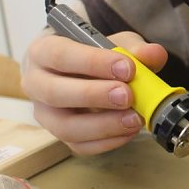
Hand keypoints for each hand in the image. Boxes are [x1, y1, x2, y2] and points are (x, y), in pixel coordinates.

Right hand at [22, 31, 168, 154]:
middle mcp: (35, 84)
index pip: (60, 55)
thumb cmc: (93, 54)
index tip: (127, 68)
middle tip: (127, 95)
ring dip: (102, 125)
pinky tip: (129, 130)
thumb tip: (153, 54)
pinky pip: (79, 146)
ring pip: (64, 127)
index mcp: (43, 52)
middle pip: (54, 93)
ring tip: (134, 118)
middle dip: (94, 96)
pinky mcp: (60, 136)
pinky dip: (107, 141)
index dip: (93, 62)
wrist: (80, 72)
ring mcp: (45, 114)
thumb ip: (133, 48)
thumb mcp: (113, 43)